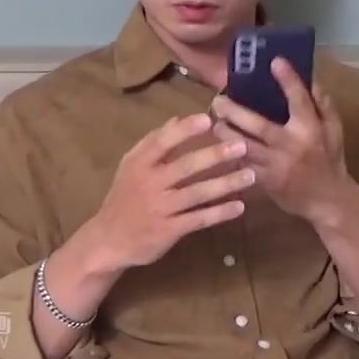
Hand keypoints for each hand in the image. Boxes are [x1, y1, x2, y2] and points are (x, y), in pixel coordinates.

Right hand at [77, 113, 253, 273]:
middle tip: (242, 146)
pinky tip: (240, 207)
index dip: (186, 130)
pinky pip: (199, 219)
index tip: (209, 120)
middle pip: (186, 166)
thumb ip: (153, 143)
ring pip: (197, 193)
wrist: (108, 240)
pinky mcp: (169, 230)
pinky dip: (219, 213)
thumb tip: (177, 118)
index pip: (163, 142)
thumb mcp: (131, 167)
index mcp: (139, 164)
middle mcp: (150, 184)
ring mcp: (160, 208)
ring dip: (226, 184)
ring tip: (250, 176)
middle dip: (216, 155)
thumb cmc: (124, 198)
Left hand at [210, 57, 350, 223]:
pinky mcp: (265, 181)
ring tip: (214, 121)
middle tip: (218, 100)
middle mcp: (291, 145)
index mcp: (311, 129)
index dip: (288, 79)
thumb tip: (310, 77)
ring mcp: (276, 165)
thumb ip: (323, 104)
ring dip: (225, 132)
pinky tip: (220, 144)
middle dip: (234, 110)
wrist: (327, 201)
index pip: (299, 99)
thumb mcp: (334, 130)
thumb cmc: (330, 159)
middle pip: (257, 124)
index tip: (274, 62)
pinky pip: (243, 164)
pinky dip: (230, 153)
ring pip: (243, 146)